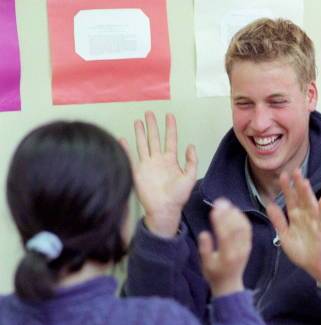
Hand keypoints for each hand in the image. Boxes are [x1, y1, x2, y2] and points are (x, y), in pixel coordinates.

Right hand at [120, 112, 197, 237]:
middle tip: (149, 113)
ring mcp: (147, 165)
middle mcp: (158, 160)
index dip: (170, 128)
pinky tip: (122, 139)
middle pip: (154, 138)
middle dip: (152, 126)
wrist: (164, 209)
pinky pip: (130, 157)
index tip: (169, 116)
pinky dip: (126, 148)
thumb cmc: (178, 196)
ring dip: (140, 133)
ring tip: (138, 121)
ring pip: (143, 144)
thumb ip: (191, 161)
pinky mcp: (138, 172)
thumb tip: (190, 145)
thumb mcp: (190, 177)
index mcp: (171, 160)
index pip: (170, 140)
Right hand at [198, 199, 251, 296]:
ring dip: (235, 213)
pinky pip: (247, 229)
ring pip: (243, 227)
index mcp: (227, 256)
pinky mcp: (248, 245)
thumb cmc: (214, 274)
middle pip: (235, 228)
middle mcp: (238, 251)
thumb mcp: (205, 264)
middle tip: (220, 201)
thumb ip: (205, 249)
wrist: (229, 285)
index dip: (220, 221)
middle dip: (228, 213)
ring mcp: (245, 248)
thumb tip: (204, 233)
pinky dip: (242, 218)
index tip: (214, 208)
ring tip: (226, 203)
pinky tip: (235, 210)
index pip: (225, 235)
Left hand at [266, 170, 320, 283]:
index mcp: (295, 217)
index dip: (286, 188)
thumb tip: (269, 205)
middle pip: (301, 198)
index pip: (290, 199)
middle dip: (297, 185)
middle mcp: (305, 217)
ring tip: (305, 182)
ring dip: (308, 194)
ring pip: (311, 205)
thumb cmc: (300, 250)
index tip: (281, 175)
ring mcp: (314, 223)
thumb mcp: (284, 235)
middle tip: (294, 170)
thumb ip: (278, 220)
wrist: (313, 265)